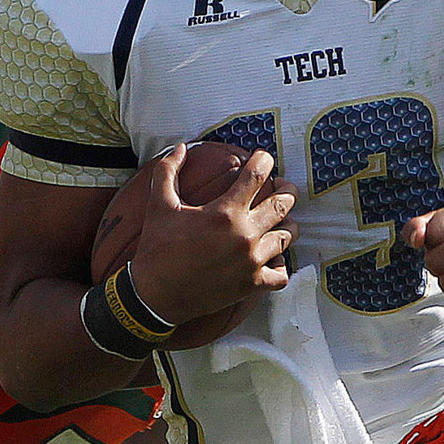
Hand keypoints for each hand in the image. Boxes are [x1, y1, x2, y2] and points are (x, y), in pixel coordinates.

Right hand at [125, 145, 293, 324]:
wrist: (155, 295)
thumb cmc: (157, 249)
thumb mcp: (159, 205)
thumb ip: (168, 171)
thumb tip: (181, 147)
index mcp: (225, 212)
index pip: (257, 175)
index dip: (264, 161)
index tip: (263, 159)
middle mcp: (244, 235)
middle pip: (284, 204)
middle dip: (286, 190)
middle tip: (282, 187)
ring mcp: (252, 261)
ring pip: (287, 236)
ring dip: (286, 225)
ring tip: (278, 221)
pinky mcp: (252, 284)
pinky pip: (282, 273)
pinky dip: (281, 264)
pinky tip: (272, 257)